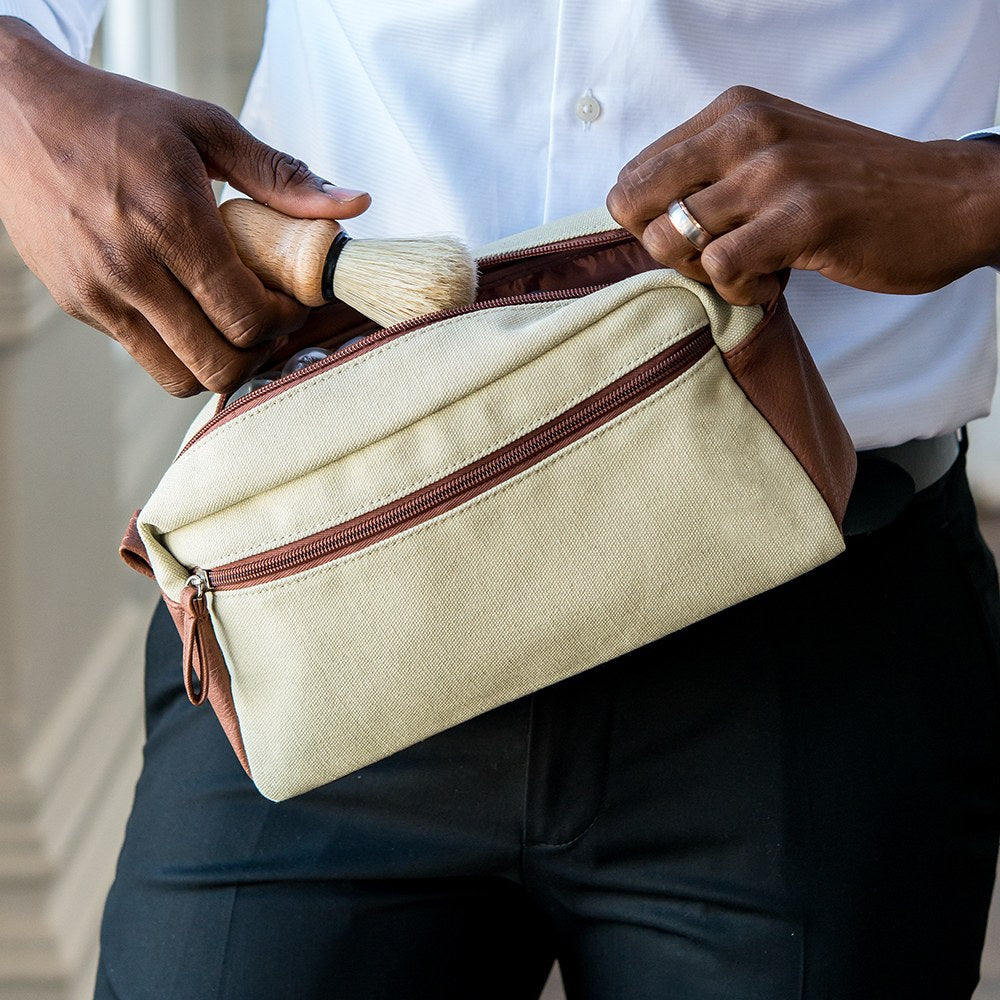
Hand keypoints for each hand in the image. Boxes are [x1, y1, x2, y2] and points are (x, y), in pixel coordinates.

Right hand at [0, 17, 370, 394]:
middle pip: (219, 363)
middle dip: (260, 353)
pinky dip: (180, 350)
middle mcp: (130, 266)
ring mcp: (99, 293)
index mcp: (170, 220)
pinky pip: (145, 356)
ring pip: (181, 376)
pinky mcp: (80, 305)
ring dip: (221, 363)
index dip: (286, 321)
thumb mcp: (207, 129)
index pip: (247, 316)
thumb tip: (353, 205)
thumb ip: (282, 177)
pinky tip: (193, 313)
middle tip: (272, 323)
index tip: (295, 302)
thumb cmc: (116, 116)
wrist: (15, 111)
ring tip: (235, 326)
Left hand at [607, 86, 999, 304]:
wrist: (949, 198)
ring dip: (700, 272)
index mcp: (733, 112)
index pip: (634, 173)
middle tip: (708, 259)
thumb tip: (645, 215)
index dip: (651, 221)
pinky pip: (720, 267)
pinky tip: (769, 285)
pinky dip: (736, 292)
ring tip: (746, 271)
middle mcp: (747, 130)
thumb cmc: (853, 187)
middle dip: (660, 246)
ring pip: (670, 236)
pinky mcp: (801, 216)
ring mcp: (774, 171)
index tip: (698, 236)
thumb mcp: (775, 152)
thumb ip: (713, 171)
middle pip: (634, 202)